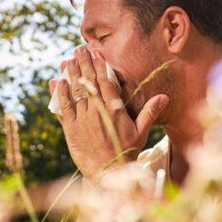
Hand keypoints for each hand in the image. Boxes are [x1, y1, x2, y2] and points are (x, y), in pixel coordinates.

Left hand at [49, 46, 168, 179]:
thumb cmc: (127, 152)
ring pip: (75, 92)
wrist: (110, 172)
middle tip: (78, 49)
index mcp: (114, 109)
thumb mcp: (141, 131)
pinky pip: (63, 108)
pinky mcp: (71, 129)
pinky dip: (59, 95)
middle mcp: (97, 111)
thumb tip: (164, 96)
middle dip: (83, 64)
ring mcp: (82, 119)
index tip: (95, 52)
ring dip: (70, 75)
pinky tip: (56, 82)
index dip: (100, 66)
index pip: (106, 82)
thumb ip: (149, 112)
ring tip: (66, 60)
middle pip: (88, 82)